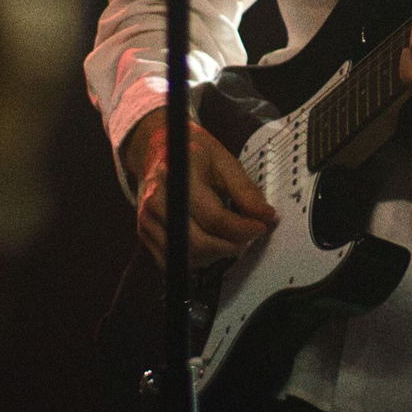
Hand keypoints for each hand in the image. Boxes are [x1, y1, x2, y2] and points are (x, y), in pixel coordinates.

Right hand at [122, 107, 277, 266]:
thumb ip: (245, 190)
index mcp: (178, 176)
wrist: (156, 150)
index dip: (242, 228)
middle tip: (249, 237)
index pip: (214, 217)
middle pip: (199, 242)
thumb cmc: (192, 153)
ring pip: (187, 256)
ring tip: (230, 238)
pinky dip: (197, 258)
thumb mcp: (223, 160)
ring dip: (216, 254)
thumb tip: (267, 216)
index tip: (262, 227)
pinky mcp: (144, 233)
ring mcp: (147, 220)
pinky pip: (173, 261)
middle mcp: (157, 201)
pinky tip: (209, 242)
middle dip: (231, 245)